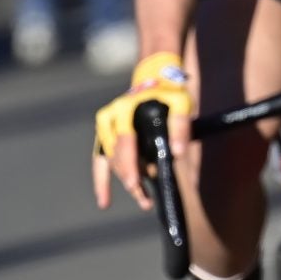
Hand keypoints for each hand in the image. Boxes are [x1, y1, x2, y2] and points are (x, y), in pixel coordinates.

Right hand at [92, 52, 192, 210]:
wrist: (154, 79)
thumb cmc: (168, 92)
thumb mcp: (181, 102)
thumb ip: (180, 125)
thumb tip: (177, 152)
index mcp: (124, 109)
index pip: (124, 140)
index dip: (129, 164)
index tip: (136, 183)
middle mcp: (109, 118)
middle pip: (116, 156)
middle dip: (130, 179)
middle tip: (144, 199)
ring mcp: (104, 128)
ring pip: (110, 162)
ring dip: (125, 182)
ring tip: (144, 200)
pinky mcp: (105, 136)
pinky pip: (99, 161)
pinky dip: (102, 181)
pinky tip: (105, 201)